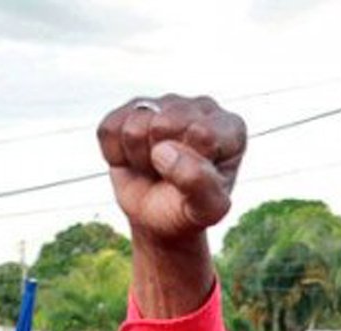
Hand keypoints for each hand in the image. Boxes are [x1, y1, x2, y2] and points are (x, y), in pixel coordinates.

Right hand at [97, 95, 245, 240]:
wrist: (161, 218)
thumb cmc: (190, 211)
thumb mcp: (207, 210)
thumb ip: (200, 184)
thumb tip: (164, 151)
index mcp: (231, 128)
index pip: (202, 135)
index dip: (188, 165)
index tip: (195, 180)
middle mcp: (201, 107)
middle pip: (162, 125)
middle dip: (160, 160)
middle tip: (172, 175)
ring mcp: (165, 102)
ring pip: (134, 127)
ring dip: (140, 158)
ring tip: (157, 167)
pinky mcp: (130, 108)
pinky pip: (110, 130)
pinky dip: (117, 155)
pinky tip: (137, 158)